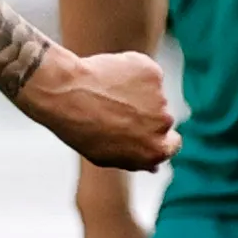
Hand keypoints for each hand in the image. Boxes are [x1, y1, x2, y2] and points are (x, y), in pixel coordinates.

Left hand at [19, 46, 178, 169]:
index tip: (139, 128)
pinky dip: (132, 72)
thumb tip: (154, 165)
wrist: (65, 94)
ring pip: (152, 93)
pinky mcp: (152, 73)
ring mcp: (160, 97)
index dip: (156, 136)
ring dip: (137, 92)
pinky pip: (145, 72)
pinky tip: (108, 77)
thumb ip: (135, 161)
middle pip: (162, 118)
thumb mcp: (105, 157)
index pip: (171, 144)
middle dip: (145, 113)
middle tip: (114, 109)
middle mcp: (163, 124)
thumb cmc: (80, 129)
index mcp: (156, 151)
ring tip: (106, 94)